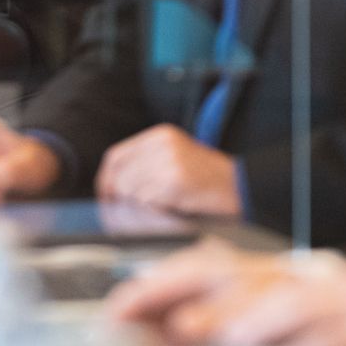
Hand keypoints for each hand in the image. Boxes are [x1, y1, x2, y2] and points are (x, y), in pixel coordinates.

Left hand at [95, 124, 242, 217]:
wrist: (240, 186)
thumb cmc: (206, 178)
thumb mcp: (175, 157)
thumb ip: (146, 162)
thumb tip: (112, 184)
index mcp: (160, 135)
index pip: (116, 156)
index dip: (106, 179)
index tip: (106, 196)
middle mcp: (162, 144)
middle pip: (120, 175)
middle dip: (119, 197)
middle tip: (125, 211)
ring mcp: (169, 162)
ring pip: (130, 190)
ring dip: (137, 206)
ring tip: (156, 208)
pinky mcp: (175, 182)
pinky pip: (147, 201)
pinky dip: (151, 210)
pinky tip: (166, 209)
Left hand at [109, 244, 345, 345]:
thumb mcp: (307, 322)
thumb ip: (250, 325)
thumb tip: (182, 335)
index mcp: (287, 276)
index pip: (213, 266)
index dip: (163, 280)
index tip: (119, 305)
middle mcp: (306, 277)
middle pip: (232, 271)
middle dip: (178, 288)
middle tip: (134, 310)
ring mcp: (341, 296)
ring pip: (280, 298)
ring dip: (238, 315)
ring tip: (202, 333)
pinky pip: (336, 334)